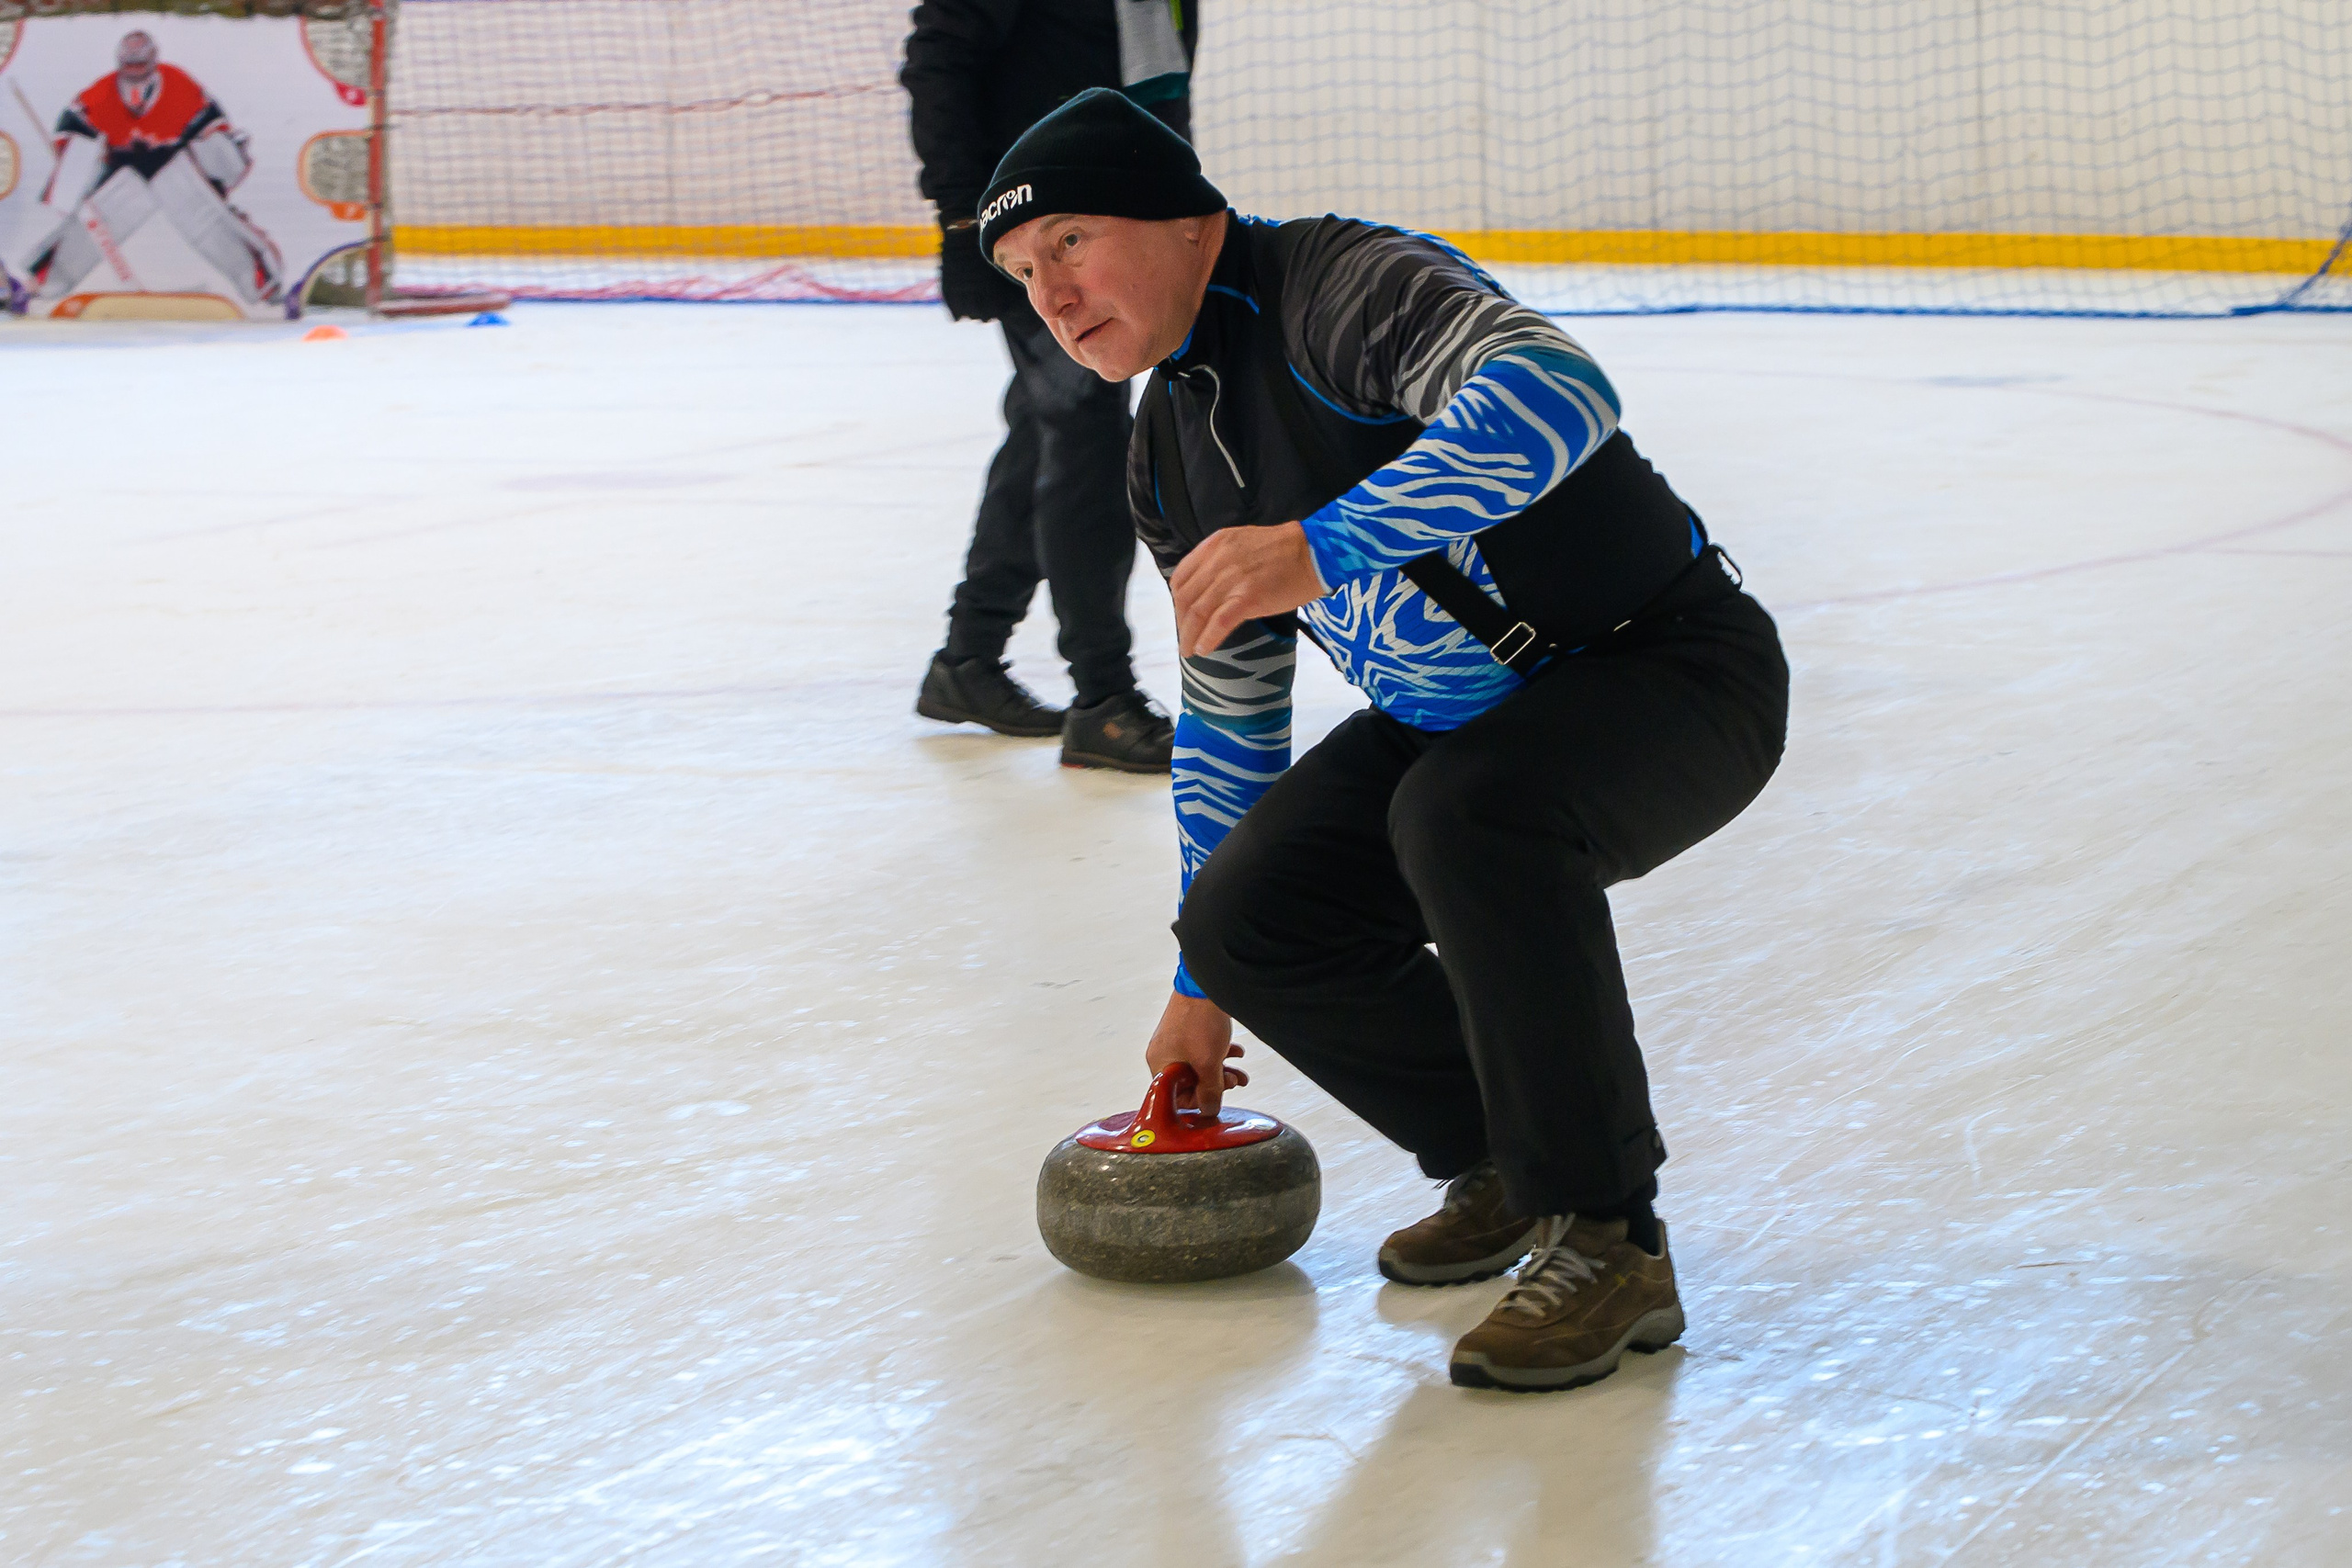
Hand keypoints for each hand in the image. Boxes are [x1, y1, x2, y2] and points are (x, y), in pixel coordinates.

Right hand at [1146, 991, 1247, 1115]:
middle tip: (1233, 1082)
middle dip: (1215, 1085)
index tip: (1217, 1098)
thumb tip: (1209, 1110)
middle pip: (1190, 1082)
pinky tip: (1237, 1052)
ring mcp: (1177, 1041)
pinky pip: (1204, 1051)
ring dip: (1222, 1072)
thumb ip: (1210, 1091)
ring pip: (1200, 1067)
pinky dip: (1221, 1055)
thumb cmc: (1200, 1021)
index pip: (1175, 1096)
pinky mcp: (1190, 1031)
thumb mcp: (1208, 1064)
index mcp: (1160, 1064)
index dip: (1198, 1101)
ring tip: (1240, 1072)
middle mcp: (1164, 1053)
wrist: (1206, 985)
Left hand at [1170, 522, 1325, 656]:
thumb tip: (1210, 588)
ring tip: (1190, 650)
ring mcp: (1233, 579)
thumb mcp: (1243, 544)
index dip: (1178, 601)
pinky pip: (1219, 622)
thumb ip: (1222, 560)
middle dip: (1181, 622)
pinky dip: (1207, 639)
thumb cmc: (1286, 551)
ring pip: (1198, 612)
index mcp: (1216, 544)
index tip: (1183, 616)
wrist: (1316, 552)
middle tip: (1185, 639)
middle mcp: (1219, 560)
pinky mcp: (1248, 597)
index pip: (1182, 576)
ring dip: (1190, 635)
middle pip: (1186, 597)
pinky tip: (1204, 650)